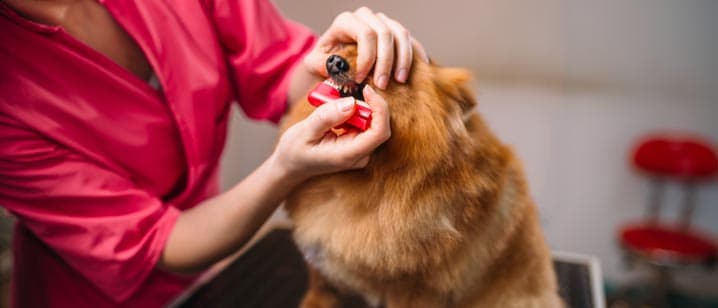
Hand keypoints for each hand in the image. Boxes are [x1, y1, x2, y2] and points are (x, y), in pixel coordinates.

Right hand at [273, 85, 390, 180]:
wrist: (290, 165)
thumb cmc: (295, 151)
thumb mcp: (305, 131)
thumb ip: (328, 116)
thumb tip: (351, 103)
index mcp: (349, 155)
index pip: (379, 132)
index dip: (379, 108)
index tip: (367, 90)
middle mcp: (359, 155)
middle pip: (378, 124)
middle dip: (364, 104)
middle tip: (342, 94)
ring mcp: (359, 151)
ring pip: (371, 122)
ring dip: (356, 107)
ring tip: (332, 104)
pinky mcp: (356, 144)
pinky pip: (363, 124)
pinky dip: (352, 112)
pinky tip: (335, 112)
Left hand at [303, 7, 427, 88]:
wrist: (332, 60)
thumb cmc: (324, 61)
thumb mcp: (314, 64)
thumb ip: (320, 64)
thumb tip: (334, 65)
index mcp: (346, 21)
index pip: (365, 34)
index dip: (367, 58)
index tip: (362, 79)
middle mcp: (366, 17)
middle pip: (385, 34)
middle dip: (385, 62)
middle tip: (382, 85)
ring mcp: (382, 22)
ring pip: (401, 34)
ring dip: (403, 59)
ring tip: (400, 81)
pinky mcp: (394, 32)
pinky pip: (410, 39)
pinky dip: (415, 54)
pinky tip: (417, 70)